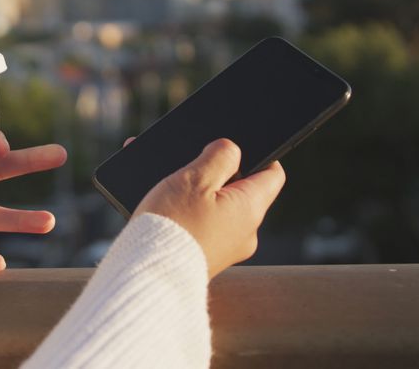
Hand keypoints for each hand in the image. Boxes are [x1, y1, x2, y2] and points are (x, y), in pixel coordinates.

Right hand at [134, 138, 284, 278]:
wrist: (146, 274)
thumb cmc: (172, 225)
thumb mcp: (196, 178)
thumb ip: (220, 156)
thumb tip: (232, 149)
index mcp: (251, 209)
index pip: (272, 174)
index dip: (258, 153)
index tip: (235, 144)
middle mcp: (245, 232)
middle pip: (240, 190)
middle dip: (215, 172)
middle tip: (191, 162)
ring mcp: (224, 249)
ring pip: (216, 207)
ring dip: (195, 191)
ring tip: (167, 181)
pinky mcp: (204, 258)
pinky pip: (201, 225)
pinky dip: (185, 211)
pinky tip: (161, 204)